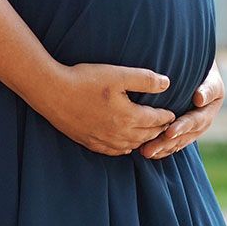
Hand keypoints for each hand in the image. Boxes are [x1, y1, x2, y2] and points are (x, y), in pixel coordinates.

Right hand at [42, 62, 175, 156]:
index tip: (173, 114)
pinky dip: (125, 148)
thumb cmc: (85, 80)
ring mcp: (103, 141)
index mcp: (129, 117)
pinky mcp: (90, 142)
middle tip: (167, 127)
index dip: (167, 117)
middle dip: (159, 131)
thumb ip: (144, 79)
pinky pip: (114, 151)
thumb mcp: (118, 74)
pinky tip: (125, 144)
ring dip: (143, 141)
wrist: (52, 92)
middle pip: (146, 136)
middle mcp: (119, 134)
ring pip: (132, 146)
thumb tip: (167, 83)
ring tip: (149, 135)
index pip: (156, 120)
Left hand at [138, 59, 224, 159]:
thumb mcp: (210, 77)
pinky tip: (149, 152)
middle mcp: (203, 122)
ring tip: (145, 153)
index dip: (182, 127)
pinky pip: (173, 142)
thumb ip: (207, 88)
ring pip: (177, 142)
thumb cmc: (202, 69)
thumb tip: (199, 98)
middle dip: (166, 143)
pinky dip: (162, 148)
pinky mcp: (183, 129)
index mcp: (210, 109)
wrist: (199, 70)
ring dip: (162, 148)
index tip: (169, 132)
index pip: (195, 121)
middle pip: (184, 136)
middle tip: (149, 149)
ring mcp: (193, 128)